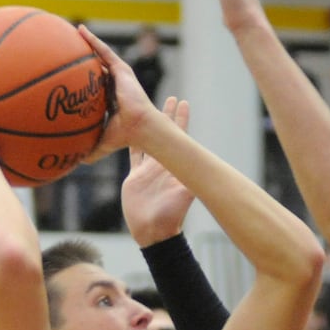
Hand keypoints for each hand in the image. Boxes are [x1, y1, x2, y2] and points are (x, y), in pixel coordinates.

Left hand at [77, 25, 156, 160]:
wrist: (139, 128)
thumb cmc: (125, 136)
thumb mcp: (102, 143)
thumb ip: (89, 150)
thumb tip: (73, 162)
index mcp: (109, 101)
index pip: (93, 88)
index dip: (81, 82)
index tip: (67, 78)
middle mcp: (113, 87)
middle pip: (95, 69)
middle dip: (82, 60)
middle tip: (65, 50)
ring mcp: (118, 77)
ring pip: (99, 56)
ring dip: (87, 45)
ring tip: (72, 32)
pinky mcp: (122, 70)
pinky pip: (104, 51)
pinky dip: (93, 41)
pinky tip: (81, 31)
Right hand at [120, 97, 196, 245]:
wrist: (153, 232)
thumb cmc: (170, 216)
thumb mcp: (183, 195)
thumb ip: (190, 180)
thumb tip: (204, 166)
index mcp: (173, 166)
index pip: (178, 137)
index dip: (180, 119)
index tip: (182, 101)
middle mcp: (162, 165)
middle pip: (163, 135)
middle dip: (165, 117)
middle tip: (169, 97)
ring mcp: (148, 171)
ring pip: (146, 142)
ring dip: (147, 127)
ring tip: (146, 110)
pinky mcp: (135, 178)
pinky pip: (131, 156)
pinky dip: (128, 143)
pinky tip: (125, 131)